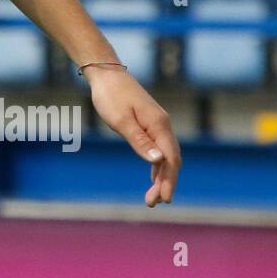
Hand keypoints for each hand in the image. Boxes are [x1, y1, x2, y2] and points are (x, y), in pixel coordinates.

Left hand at [86, 67, 180, 206]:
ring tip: (152, 198)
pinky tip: (154, 175)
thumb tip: (159, 161)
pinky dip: (157, 164)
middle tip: (155, 203)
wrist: (106, 74)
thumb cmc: (111, 96)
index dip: (169, 180)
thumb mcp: (121, 121)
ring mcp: (157, 124)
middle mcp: (162, 125)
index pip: (170, 159)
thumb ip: (140, 142)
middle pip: (170, 160)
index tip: (165, 199)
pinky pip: (158, 148)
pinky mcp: (149, 123)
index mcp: (159, 125)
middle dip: (165, 182)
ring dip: (161, 176)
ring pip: (165, 155)